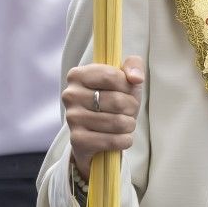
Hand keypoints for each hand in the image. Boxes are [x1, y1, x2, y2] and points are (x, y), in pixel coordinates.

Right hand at [64, 56, 144, 178]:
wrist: (97, 133)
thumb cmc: (113, 100)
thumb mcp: (124, 78)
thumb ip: (133, 66)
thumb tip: (136, 78)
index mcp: (78, 75)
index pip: (112, 76)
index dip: (128, 86)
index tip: (129, 91)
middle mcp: (71, 95)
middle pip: (117, 101)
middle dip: (132, 107)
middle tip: (129, 110)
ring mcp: (72, 118)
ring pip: (117, 122)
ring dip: (129, 124)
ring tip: (125, 123)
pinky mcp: (77, 140)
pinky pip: (112, 141)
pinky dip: (124, 140)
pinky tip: (121, 138)